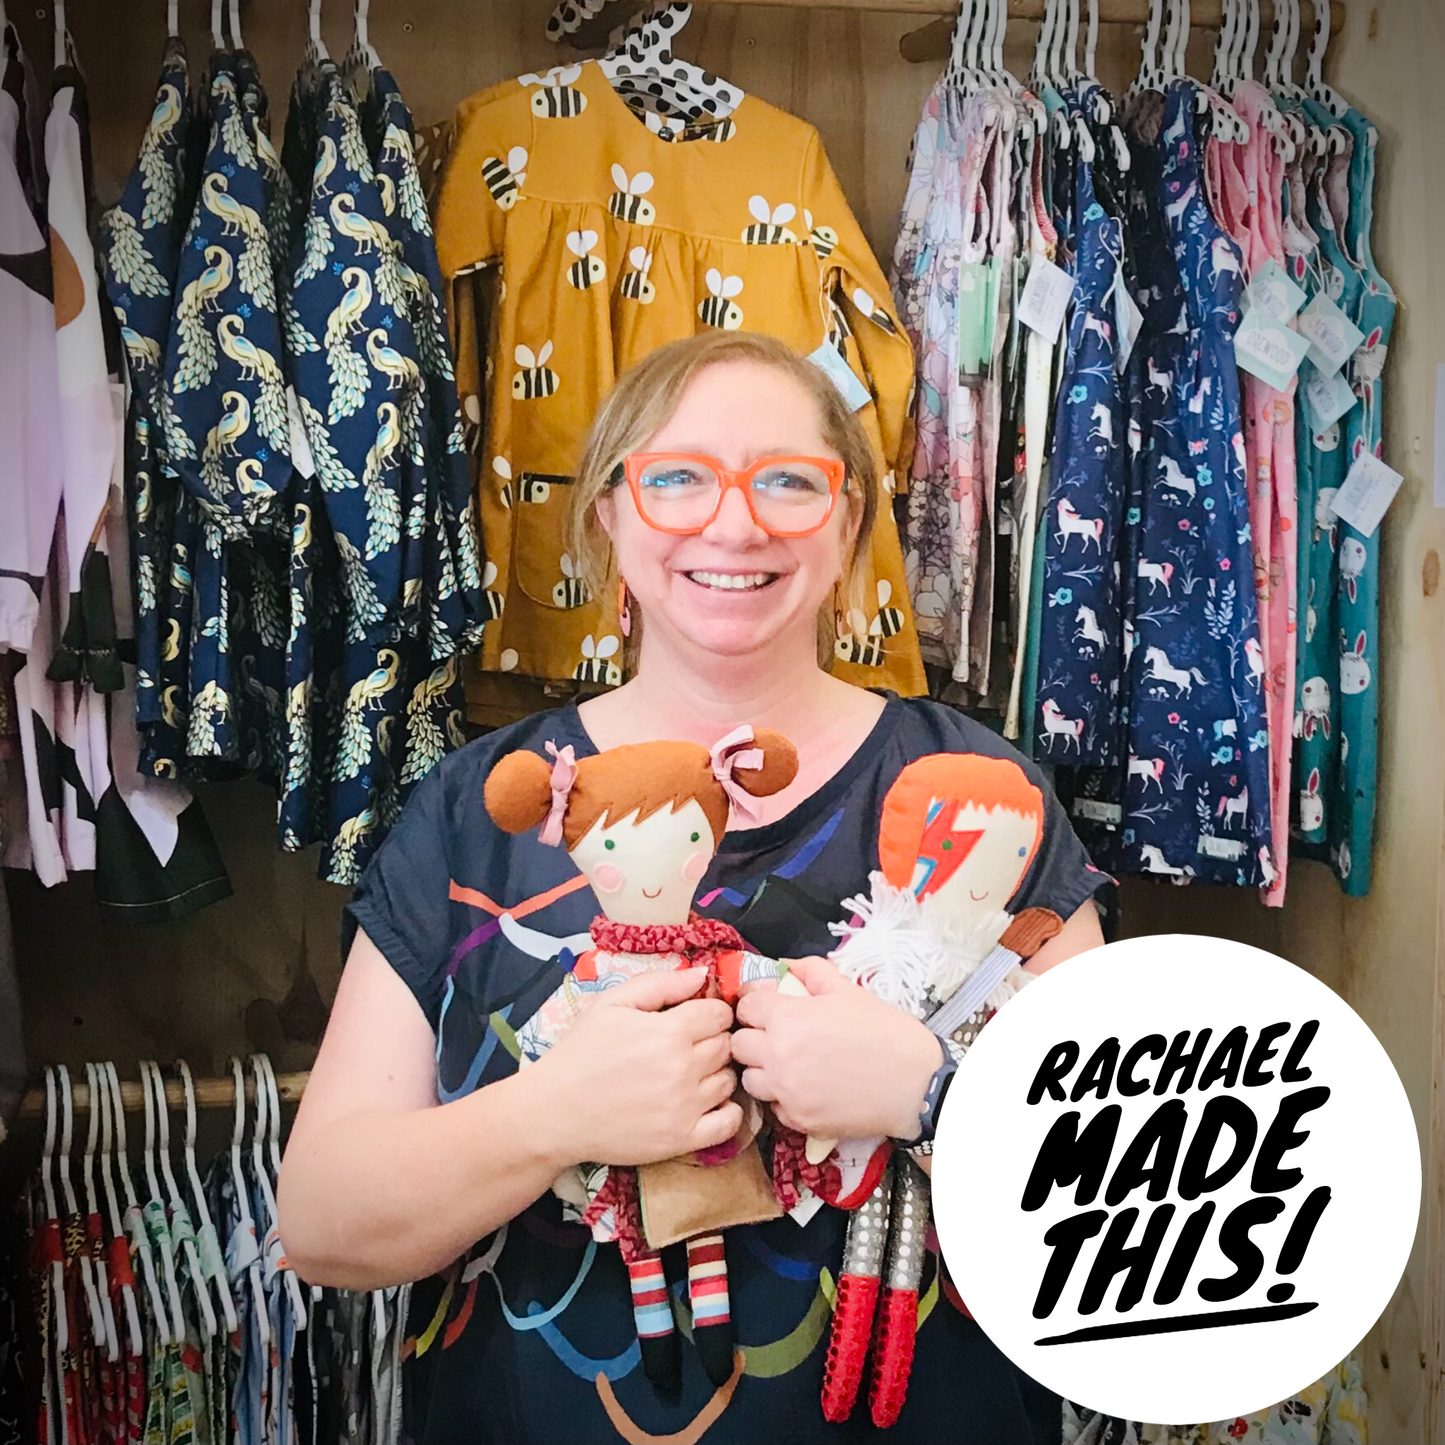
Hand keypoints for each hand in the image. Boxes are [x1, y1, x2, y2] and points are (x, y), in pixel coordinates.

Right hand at [535, 968, 742, 1167]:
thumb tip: (703, 974)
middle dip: (713, 1040)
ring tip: (692, 1074)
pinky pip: (729, 1123)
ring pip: (730, 1081)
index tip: (695, 1019)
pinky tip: (708, 1103)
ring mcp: (685, 1107)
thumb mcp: (612, 1003)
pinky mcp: (682, 1139)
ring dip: (717, 1073)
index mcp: (670, 1031)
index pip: (720, 1014)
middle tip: (690, 1046)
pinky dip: (728, 1112)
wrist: (554, 1111)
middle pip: (727, 1045)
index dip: (710, 1012)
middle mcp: (684, 1068)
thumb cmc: (581, 1052)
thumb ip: (661, 984)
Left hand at [731, 955, 941, 1140]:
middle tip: (777, 1035)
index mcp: (787, 1018)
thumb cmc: (885, 1032)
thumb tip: (784, 965)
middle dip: (753, 1036)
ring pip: (749, 1079)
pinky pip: (774, 1107)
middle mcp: (778, 1056)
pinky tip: (806, 1088)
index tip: (768, 1007)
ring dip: (763, 1069)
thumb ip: (811, 972)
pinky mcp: (798, 1121)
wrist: (916, 1085)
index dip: (756, 1003)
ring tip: (789, 1064)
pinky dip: (783, 1098)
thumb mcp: (848, 990)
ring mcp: (786, 1092)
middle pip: (738, 1044)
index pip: (745, 1006)